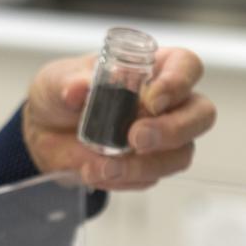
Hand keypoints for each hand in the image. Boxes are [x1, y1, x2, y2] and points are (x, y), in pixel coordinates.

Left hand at [21, 47, 216, 189]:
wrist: (44, 133)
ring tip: (104, 167)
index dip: (178, 82)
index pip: (186, 67)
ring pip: (181, 154)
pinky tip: (95, 173)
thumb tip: (77, 89)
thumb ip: (69, 82)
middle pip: (200, 114)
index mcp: (152, 68)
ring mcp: (163, 138)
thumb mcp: (56, 80)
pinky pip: (150, 178)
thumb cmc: (61, 94)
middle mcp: (167, 103)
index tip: (153, 100)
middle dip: (173, 130)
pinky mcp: (147, 167)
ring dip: (145, 165)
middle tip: (136, 139)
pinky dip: (124, 179)